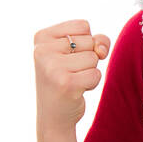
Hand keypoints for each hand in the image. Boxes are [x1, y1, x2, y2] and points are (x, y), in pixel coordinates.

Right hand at [34, 20, 110, 135]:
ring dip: (89, 71)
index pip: (83, 25)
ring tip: (71, 80)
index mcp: (41, 37)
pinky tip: (75, 90)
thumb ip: (96, 40)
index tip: (68, 57)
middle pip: (90, 41)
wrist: (54, 115)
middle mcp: (42, 50)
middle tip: (69, 72)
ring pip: (94, 58)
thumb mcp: (78, 51)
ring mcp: (52, 67)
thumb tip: (101, 50)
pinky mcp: (65, 83)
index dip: (85, 42)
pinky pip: (96, 74)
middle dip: (87, 58)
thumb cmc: (67, 77)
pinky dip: (91, 83)